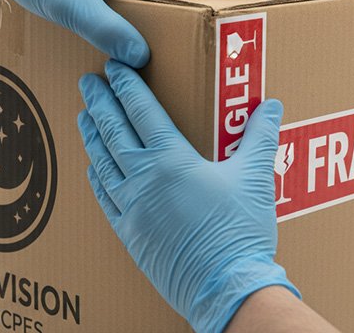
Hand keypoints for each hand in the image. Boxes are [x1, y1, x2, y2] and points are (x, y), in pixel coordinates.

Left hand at [78, 60, 298, 332]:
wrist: (225, 286)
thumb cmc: (240, 230)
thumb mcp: (255, 176)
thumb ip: (260, 135)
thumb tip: (270, 104)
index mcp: (172, 160)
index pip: (143, 112)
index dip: (128, 87)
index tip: (115, 67)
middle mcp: (144, 180)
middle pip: (114, 132)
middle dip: (100, 103)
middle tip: (88, 82)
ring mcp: (132, 209)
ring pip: (102, 163)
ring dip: (92, 136)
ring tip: (83, 117)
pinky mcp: (130, 235)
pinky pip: (105, 199)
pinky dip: (96, 178)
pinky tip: (92, 169)